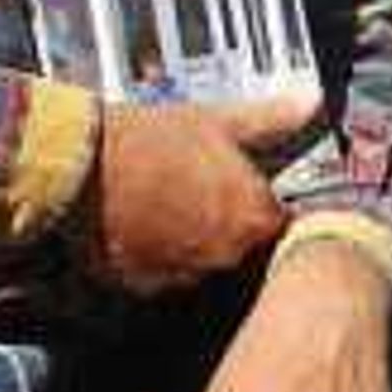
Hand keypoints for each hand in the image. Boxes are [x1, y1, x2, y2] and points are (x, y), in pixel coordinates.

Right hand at [80, 84, 319, 301]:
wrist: (83, 164)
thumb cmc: (148, 140)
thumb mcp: (219, 121)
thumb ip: (272, 119)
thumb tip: (308, 104)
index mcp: (253, 219)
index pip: (281, 226)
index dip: (266, 207)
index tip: (249, 193)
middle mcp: (225, 257)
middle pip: (241, 248)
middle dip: (226, 224)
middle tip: (199, 192)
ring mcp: (185, 277)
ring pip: (201, 263)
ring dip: (192, 241)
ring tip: (165, 203)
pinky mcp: (144, 287)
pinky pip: (162, 275)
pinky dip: (157, 255)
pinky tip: (142, 223)